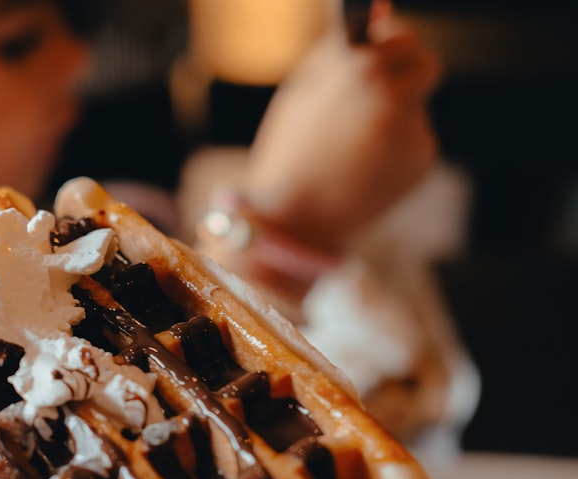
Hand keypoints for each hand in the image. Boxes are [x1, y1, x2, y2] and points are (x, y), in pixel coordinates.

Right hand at [240, 0, 440, 252]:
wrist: (294, 220)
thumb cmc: (289, 150)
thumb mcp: (302, 90)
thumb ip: (340, 49)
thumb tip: (379, 13)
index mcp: (362, 70)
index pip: (400, 35)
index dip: (387, 44)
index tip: (378, 51)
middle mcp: (396, 97)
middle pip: (426, 65)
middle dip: (405, 73)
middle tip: (375, 93)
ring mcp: (414, 131)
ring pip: (415, 108)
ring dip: (394, 116)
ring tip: (353, 146)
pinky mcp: (422, 162)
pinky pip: (414, 142)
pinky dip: (394, 150)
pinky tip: (363, 169)